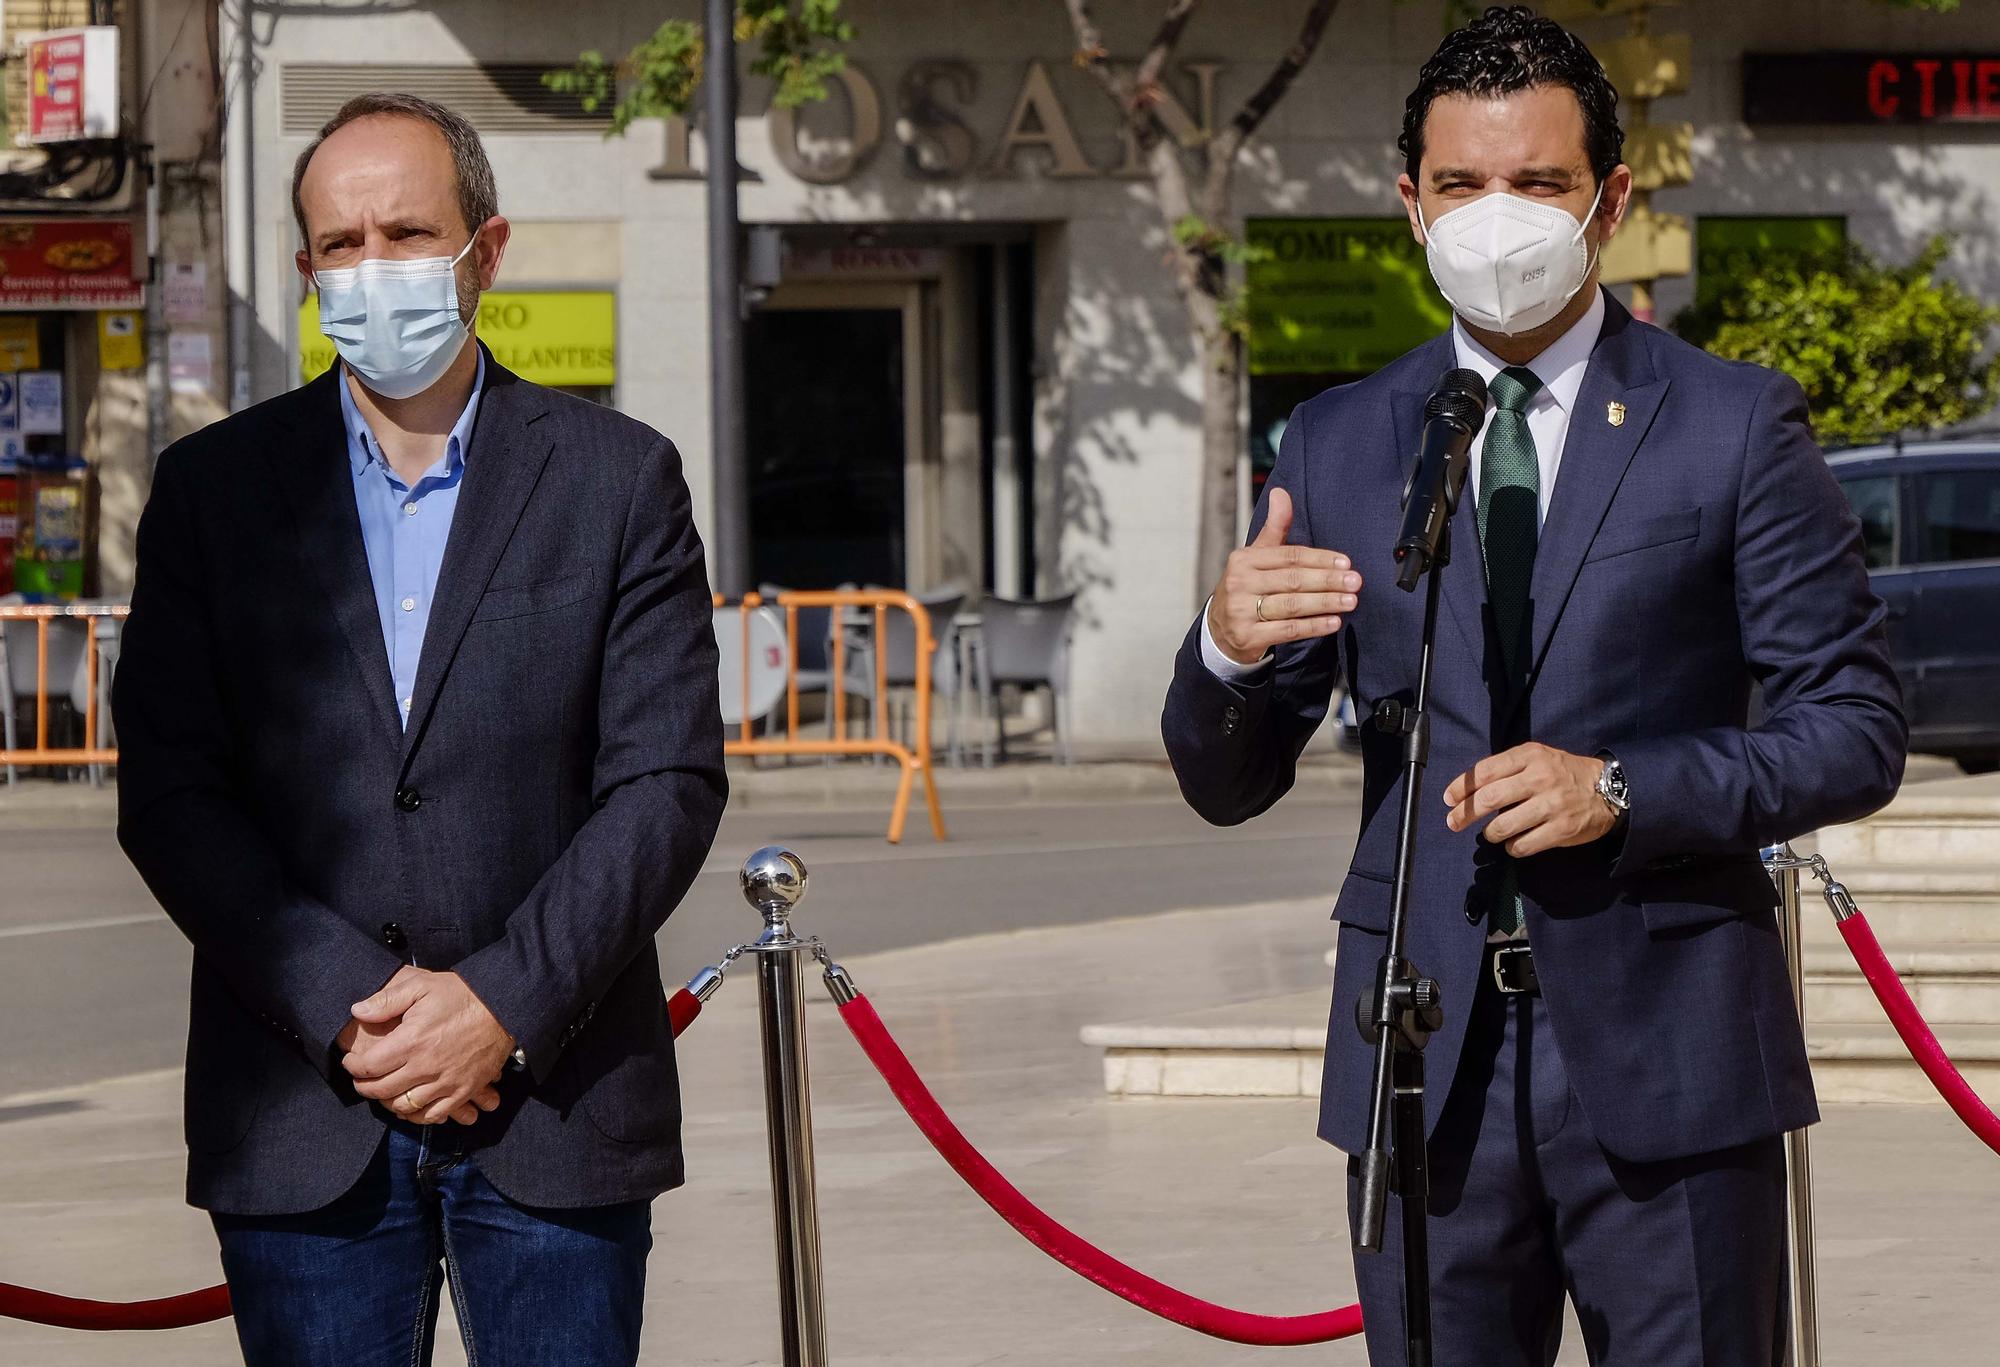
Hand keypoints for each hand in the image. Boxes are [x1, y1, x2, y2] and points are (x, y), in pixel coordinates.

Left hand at [340, 969, 511, 1126]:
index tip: (350, 1061)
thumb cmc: (463, 994)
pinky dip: (417, 1116)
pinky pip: (434, 1115)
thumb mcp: (422, 986)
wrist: (505, 1008)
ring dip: (387, 1102)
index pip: (368, 1067)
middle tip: (361, 1079)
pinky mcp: (463, 1091)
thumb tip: (357, 1011)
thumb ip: (387, 1000)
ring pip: (404, 1106)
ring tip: (383, 1091)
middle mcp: (425, 1067)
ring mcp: (445, 1082)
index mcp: (411, 1041)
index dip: (352, 1066)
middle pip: (381, 1090)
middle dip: (364, 1087)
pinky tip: (410, 1106)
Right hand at [1206, 487, 1360, 666]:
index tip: (1346, 562)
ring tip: (1351, 601)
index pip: (1289, 556)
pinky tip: (1334, 622)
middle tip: (1356, 582)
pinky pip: (1288, 630)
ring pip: (1292, 605)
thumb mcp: (1256, 556)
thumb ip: (1274, 528)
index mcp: (1243, 560)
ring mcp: (1241, 612)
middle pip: (1293, 580)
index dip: (1320, 558)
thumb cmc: (1247, 587)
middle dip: (1328, 581)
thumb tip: (1281, 492)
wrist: (1220, 630)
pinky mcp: (1248, 637)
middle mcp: (1239, 584)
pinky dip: (1313, 626)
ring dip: (1325, 603)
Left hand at [1443, 742, 1617, 857]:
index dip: (1461, 787)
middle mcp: (1539, 778)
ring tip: (1490, 833)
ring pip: (1503, 826)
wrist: (1609, 789)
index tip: (1448, 799)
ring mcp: (1551, 805)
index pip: (1484, 771)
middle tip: (1453, 822)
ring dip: (1489, 833)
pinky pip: (1523, 845)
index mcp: (1530, 756)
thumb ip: (1507, 767)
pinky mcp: (1562, 830)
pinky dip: (1512, 848)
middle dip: (1464, 814)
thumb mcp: (1538, 757)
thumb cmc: (1564, 773)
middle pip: (1488, 799)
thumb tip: (1468, 788)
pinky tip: (1513, 844)